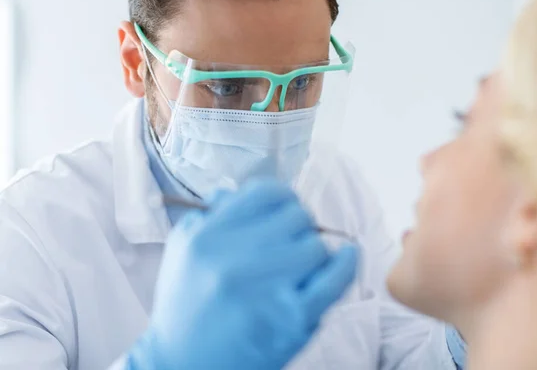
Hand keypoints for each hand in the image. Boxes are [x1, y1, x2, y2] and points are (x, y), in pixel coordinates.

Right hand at [126, 180, 358, 369]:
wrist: (186, 365)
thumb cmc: (186, 305)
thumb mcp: (183, 250)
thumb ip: (210, 215)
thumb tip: (236, 191)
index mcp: (208, 236)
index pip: (266, 193)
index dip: (282, 197)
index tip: (283, 209)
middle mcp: (235, 259)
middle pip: (297, 217)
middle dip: (298, 226)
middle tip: (290, 243)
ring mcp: (265, 291)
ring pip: (316, 247)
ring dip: (313, 253)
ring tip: (300, 267)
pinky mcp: (291, 321)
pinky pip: (334, 280)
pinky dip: (346, 264)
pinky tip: (347, 255)